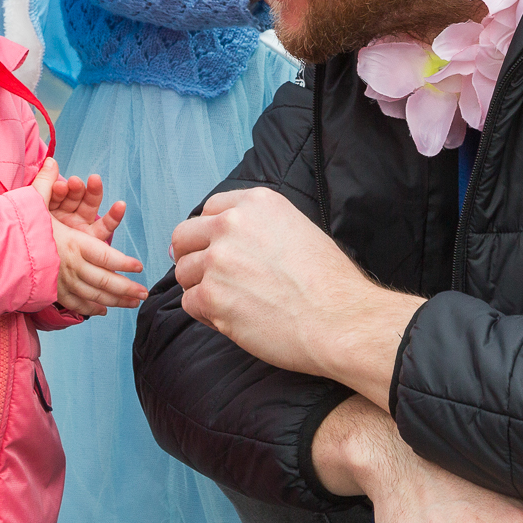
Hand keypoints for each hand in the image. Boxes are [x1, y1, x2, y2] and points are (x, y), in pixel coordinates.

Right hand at [35, 160, 145, 314]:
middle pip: (103, 280)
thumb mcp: (31, 203)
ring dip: (114, 300)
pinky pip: (74, 303)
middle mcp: (70, 266)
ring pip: (92, 295)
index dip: (123, 263)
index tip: (138, 266)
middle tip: (143, 294)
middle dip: (125, 288)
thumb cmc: (13, 228)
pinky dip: (89, 308)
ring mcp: (60, 282)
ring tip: (131, 304)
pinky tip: (102, 311)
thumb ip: (47, 184)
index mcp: (71, 244)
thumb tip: (52, 161)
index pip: (104, 255)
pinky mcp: (50, 292)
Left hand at [168, 188, 421, 397]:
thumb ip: (260, 227)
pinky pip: (189, 302)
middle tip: (203, 274)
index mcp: (256, 203)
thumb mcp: (297, 229)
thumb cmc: (329, 282)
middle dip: (190, 255)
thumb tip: (230, 241)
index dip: (209, 230)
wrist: (339, 319)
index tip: (211, 246)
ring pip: (184, 271)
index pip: (210, 208)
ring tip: (229, 302)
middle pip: (185, 235)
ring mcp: (218, 260)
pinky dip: (206, 313)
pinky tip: (231, 319)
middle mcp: (232, 224)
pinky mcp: (211, 296)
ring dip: (200, 287)